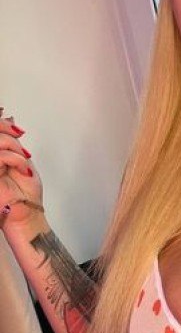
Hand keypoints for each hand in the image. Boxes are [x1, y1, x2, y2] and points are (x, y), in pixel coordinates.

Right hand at [0, 108, 43, 230]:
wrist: (27, 214)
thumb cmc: (25, 193)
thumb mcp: (20, 159)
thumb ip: (11, 140)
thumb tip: (8, 118)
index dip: (0, 122)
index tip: (16, 129)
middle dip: (6, 130)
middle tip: (19, 137)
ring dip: (13, 147)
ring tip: (24, 161)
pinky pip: (0, 156)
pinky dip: (16, 159)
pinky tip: (23, 170)